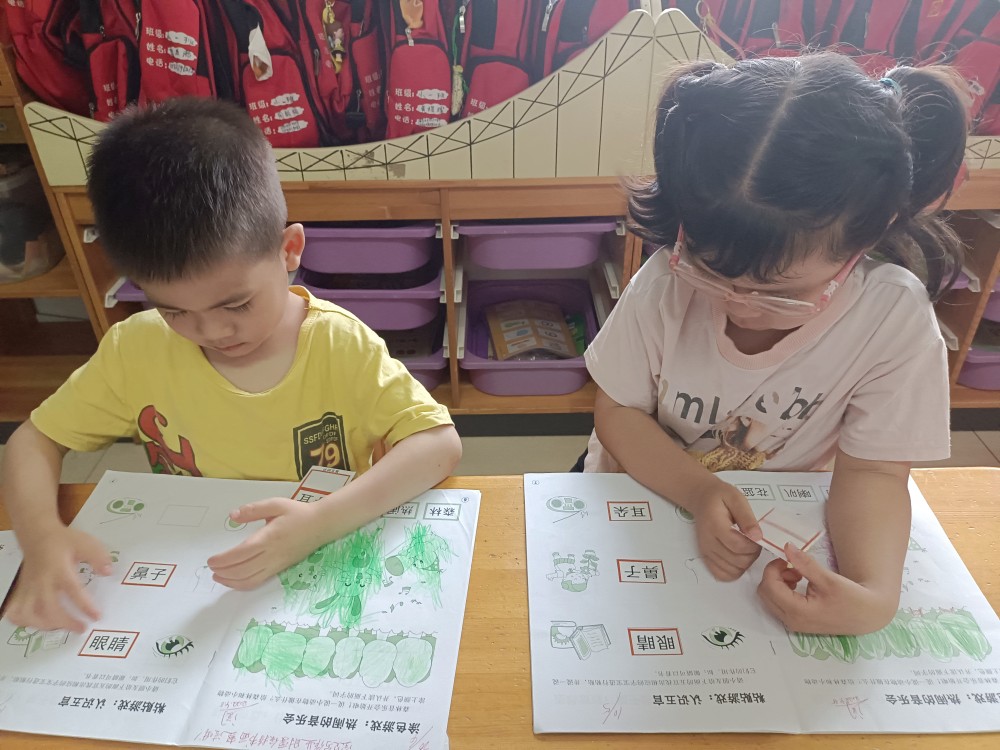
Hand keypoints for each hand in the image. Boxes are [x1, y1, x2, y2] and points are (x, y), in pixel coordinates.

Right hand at [6, 527, 111, 632]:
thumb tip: (108, 572)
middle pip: (49, 609)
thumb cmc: (64, 541)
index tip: (97, 616)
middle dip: (66, 622)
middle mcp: (42, 581)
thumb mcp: (86, 543)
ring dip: (46, 625)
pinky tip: (38, 624)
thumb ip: (98, 557)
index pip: (73, 591)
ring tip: (63, 627)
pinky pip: (16, 611)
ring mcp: (29, 588)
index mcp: (59, 569)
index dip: (85, 606)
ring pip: (30, 614)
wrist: (38, 535)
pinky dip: (25, 622)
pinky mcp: (21, 591)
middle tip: (82, 628)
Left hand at [207, 498, 326, 590]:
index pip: (242, 553)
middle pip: (243, 570)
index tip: (211, 560)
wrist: (321, 525)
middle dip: (224, 572)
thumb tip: (233, 516)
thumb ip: (253, 510)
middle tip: (211, 568)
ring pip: (250, 579)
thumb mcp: (275, 504)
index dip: (224, 560)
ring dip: (231, 581)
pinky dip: (243, 584)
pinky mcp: (280, 569)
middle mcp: (272, 554)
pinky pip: (259, 581)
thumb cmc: (298, 513)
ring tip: (219, 576)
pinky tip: (235, 580)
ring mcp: (276, 564)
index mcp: (269, 537)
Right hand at [690, 479, 761, 580]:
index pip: (738, 546)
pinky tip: (738, 557)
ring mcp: (706, 552)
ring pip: (732, 571)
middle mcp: (708, 542)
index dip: (754, 545)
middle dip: (752, 554)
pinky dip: (734, 571)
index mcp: (715, 526)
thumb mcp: (736, 498)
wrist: (702, 499)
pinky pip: (722, 575)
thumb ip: (747, 518)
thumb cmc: (720, 496)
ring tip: (746, 547)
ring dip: (745, 563)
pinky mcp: (706, 557)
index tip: (757, 535)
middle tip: (753, 540)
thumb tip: (757, 537)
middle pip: (737, 561)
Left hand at [757, 544, 894, 634]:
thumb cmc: (852, 598)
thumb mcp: (828, 579)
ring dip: (778, 582)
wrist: (868, 615)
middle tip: (793, 567)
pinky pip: (778, 604)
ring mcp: (793, 624)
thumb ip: (805, 564)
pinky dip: (783, 590)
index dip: (773, 568)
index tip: (788, 559)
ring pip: (769, 599)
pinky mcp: (797, 622)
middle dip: (774, 575)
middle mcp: (791, 621)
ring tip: (800, 575)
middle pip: (764, 593)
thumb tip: (786, 547)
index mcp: (798, 612)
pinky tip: (801, 583)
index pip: (769, 586)